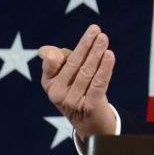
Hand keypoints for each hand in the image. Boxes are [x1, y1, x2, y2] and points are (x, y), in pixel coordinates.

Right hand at [38, 24, 116, 140]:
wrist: (91, 124)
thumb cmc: (77, 93)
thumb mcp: (64, 79)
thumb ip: (56, 62)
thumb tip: (44, 50)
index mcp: (49, 84)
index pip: (54, 62)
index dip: (65, 48)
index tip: (81, 34)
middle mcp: (57, 94)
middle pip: (73, 64)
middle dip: (85, 45)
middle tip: (96, 30)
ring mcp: (73, 102)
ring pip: (87, 72)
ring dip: (96, 53)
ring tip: (104, 39)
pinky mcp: (90, 107)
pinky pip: (98, 83)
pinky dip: (105, 68)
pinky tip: (110, 55)